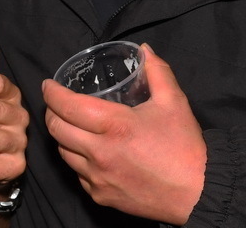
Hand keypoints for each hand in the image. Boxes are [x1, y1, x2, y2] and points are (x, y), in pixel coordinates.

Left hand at [42, 44, 205, 223]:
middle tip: (57, 103)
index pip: (66, 106)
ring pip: (63, 153)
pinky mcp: (101, 196)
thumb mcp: (174, 102)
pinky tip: (88, 152)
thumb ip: (157, 71)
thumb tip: (144, 49)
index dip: (51, 93)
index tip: (48, 85)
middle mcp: (99, 153)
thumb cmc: (185, 146)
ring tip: (71, 125)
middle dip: (51, 112)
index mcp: (113, 125)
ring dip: (62, 136)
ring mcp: (97, 177)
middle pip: (56, 129)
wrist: (197, 193)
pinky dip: (77, 160)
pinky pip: (77, 174)